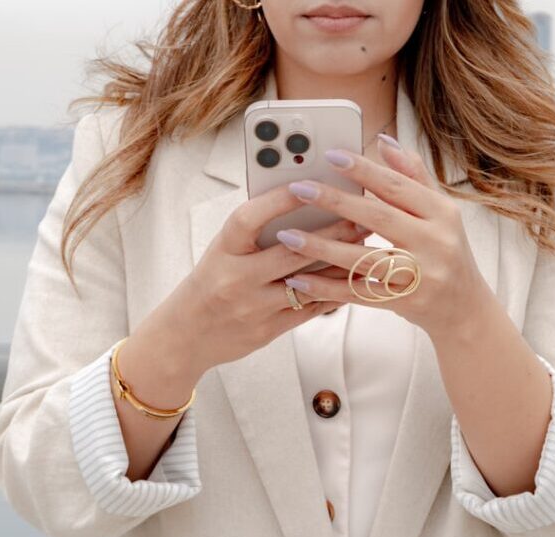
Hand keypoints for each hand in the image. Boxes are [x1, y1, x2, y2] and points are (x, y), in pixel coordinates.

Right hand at [153, 183, 372, 372]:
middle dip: (332, 233)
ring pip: (308, 283)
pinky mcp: (268, 330)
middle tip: (361, 217)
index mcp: (223, 250)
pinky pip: (310, 308)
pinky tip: (354, 278)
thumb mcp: (224, 249)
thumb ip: (256, 230)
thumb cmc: (212, 280)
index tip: (309, 184)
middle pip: (291, 252)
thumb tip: (304, 200)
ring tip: (367, 246)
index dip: (279, 200)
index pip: (250, 219)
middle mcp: (236, 278)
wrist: (187, 334)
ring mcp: (253, 307)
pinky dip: (333, 292)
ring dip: (341, 264)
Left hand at [274, 135, 490, 337]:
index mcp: (442, 213)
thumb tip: (384, 139)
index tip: (330, 156)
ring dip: (322, 247)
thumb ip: (413, 176)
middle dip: (335, 201)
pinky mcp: (404, 302)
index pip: (398, 186)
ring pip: (364, 258)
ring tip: (288, 236)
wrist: (465, 308)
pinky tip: (298, 279)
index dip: (364, 169)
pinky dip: (326, 287)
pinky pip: (358, 293)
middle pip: (378, 217)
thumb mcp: (440, 212)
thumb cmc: (446, 251)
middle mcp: (434, 242)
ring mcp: (420, 276)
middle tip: (298, 188)